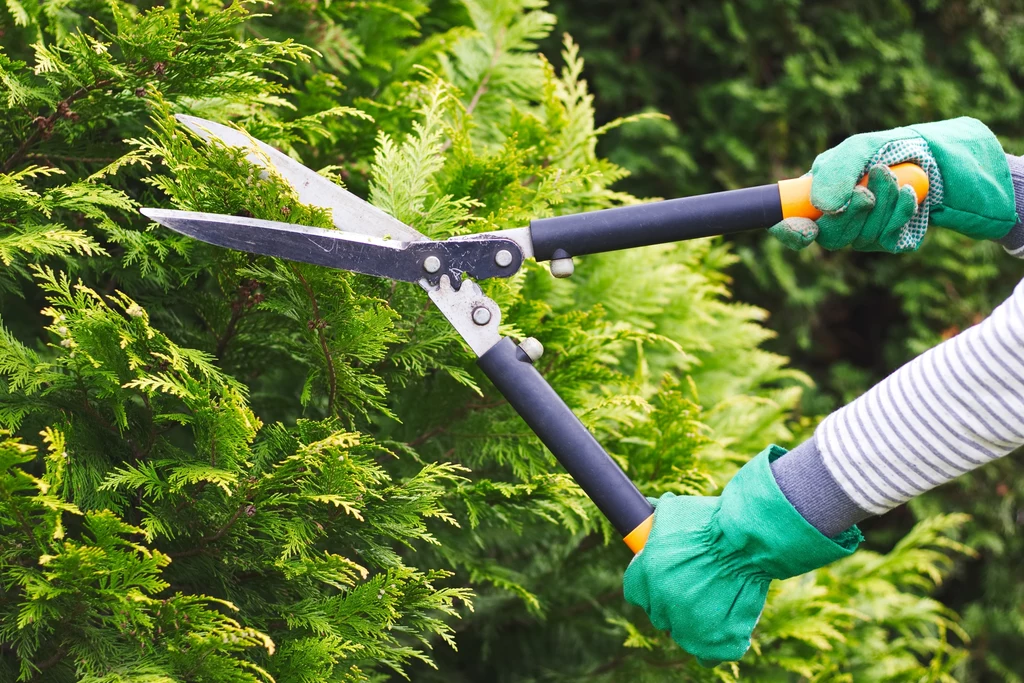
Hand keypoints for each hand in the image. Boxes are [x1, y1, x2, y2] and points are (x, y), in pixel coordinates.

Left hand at [623, 446, 861, 664]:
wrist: (748, 538)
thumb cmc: (711, 521)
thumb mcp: (676, 509)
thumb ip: (658, 514)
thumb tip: (649, 505)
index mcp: (646, 576)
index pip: (635, 592)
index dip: (650, 584)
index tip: (664, 577)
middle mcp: (662, 605)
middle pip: (659, 613)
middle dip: (672, 601)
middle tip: (694, 586)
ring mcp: (688, 627)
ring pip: (682, 633)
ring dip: (692, 622)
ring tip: (713, 602)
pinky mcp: (714, 643)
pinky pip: (707, 655)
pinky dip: (714, 646)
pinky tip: (720, 632)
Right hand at [770, 117, 1017, 252]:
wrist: (927, 155)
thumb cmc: (882, 151)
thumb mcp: (856, 150)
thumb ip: (836, 172)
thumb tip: (825, 206)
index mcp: (814, 201)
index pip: (789, 226)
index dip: (789, 233)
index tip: (805, 228)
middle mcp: (834, 222)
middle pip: (830, 237)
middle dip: (852, 213)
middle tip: (868, 190)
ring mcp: (860, 235)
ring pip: (861, 238)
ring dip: (881, 205)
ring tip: (891, 177)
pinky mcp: (887, 241)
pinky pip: (888, 238)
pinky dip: (900, 213)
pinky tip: (908, 194)